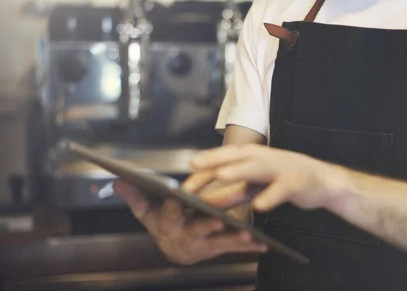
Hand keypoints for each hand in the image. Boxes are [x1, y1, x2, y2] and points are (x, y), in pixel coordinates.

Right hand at [114, 180, 266, 265]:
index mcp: (168, 224)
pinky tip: (262, 244)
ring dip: (233, 238)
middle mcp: (185, 237)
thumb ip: (136, 197)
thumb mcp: (148, 212)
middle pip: (196, 229)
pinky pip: (233, 249)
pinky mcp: (217, 250)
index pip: (169, 212)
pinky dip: (249, 247)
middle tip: (218, 218)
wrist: (174, 250)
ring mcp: (203, 246)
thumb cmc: (163, 225)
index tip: (178, 196)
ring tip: (247, 234)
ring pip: (218, 241)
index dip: (172, 205)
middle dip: (207, 224)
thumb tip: (119, 181)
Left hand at [186, 144, 346, 211]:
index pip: (223, 158)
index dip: (203, 166)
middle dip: (214, 162)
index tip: (184, 176)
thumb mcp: (256, 186)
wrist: (322, 182)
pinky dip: (270, 197)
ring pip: (257, 168)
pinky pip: (281, 190)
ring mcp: (280, 168)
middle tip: (193, 169)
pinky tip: (260, 206)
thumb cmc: (285, 181)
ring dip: (239, 171)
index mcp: (253, 156)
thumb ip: (233, 192)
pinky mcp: (295, 182)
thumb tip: (206, 201)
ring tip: (221, 176)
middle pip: (236, 158)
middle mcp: (264, 158)